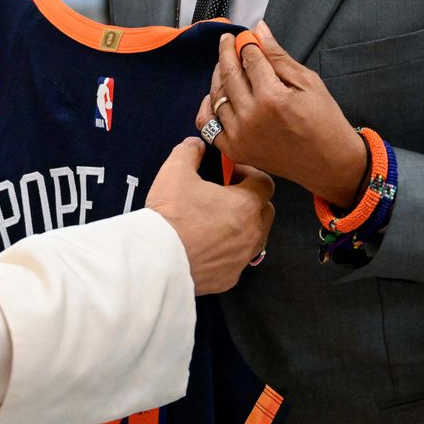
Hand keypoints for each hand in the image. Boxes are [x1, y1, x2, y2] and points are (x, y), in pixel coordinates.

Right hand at [146, 138, 273, 294]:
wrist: (158, 259)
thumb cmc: (170, 214)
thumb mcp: (175, 171)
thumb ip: (189, 151)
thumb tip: (196, 146)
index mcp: (245, 204)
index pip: (265, 183)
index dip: (249, 173)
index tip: (230, 173)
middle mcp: (251, 232)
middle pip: (265, 210)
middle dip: (250, 200)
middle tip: (225, 195)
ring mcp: (242, 258)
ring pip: (255, 237)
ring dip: (243, 226)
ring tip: (216, 220)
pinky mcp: (230, 277)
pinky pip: (238, 259)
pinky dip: (229, 250)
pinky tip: (208, 244)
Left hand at [196, 21, 366, 208]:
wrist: (329, 163)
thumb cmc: (324, 121)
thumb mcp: (308, 82)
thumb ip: (278, 56)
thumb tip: (259, 30)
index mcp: (272, 98)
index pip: (249, 59)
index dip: (245, 43)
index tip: (245, 35)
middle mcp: (251, 116)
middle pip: (229, 74)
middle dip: (226, 53)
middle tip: (227, 41)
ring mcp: (239, 135)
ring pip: (216, 96)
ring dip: (219, 76)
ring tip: (226, 66)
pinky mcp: (234, 150)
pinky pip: (208, 125)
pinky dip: (208, 108)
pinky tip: (216, 96)